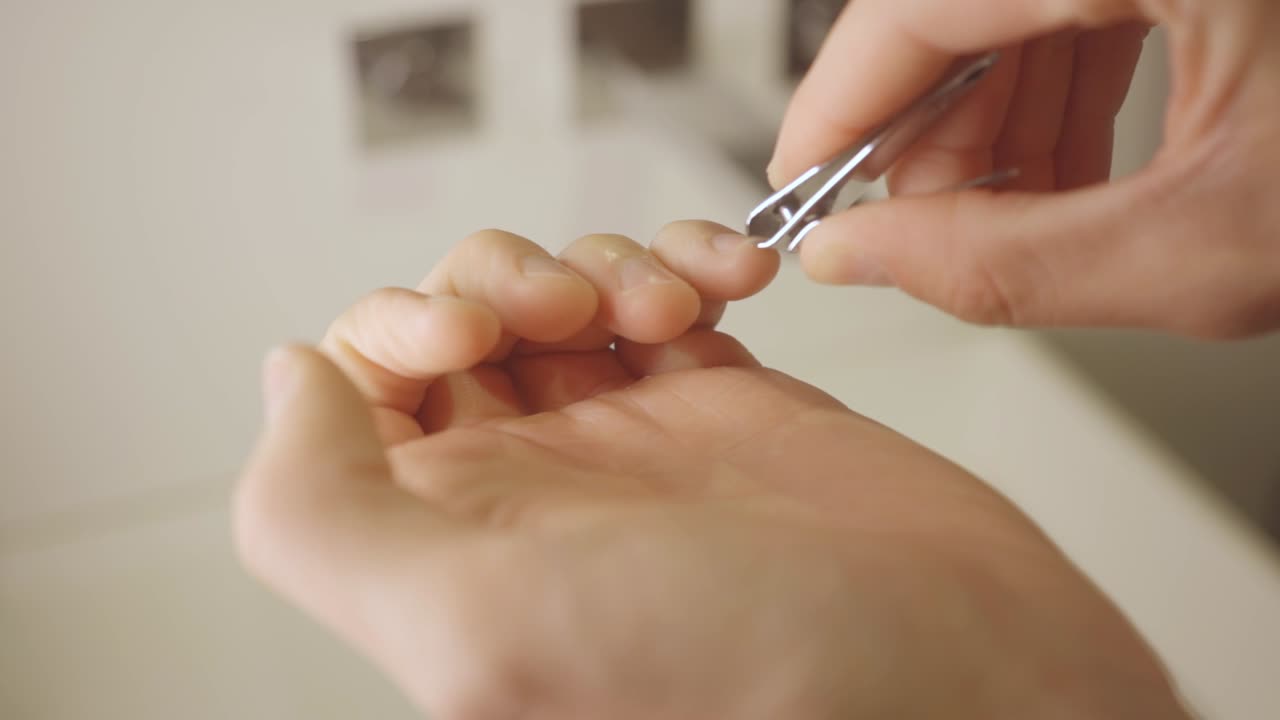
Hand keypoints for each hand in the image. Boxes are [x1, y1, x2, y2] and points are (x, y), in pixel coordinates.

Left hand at [235, 222, 1188, 718]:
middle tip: (576, 313)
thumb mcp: (487, 629)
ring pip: (561, 294)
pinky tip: (731, 283)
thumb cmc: (757, 683)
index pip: (356, 395)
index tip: (476, 337)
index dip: (397, 330)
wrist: (965, 680)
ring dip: (604, 265)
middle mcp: (533, 494)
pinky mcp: (722, 401)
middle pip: (459, 321)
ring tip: (675, 308)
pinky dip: (688, 258)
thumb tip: (287, 385)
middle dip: (509, 279)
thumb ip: (326, 520)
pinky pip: (667, 289)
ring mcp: (630, 442)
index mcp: (452, 546)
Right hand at [771, 0, 1279, 337]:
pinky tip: (1065, 163)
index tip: (801, 188)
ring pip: (1006, 7)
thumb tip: (863, 258)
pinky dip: (1049, 86)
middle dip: (924, 127)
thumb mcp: (1212, 247)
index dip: (836, 104)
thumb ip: (1013, 264)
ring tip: (1009, 212)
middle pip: (952, 6)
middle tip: (923, 227)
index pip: (918, 5)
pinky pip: (1072, 1)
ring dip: (988, 117)